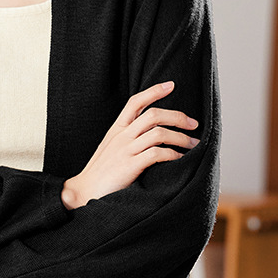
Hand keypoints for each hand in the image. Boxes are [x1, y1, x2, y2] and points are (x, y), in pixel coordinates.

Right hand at [61, 81, 198, 208]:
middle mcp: (121, 136)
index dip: (154, 91)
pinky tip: (180, 159)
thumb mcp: (110, 147)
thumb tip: (151, 132)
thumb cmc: (100, 172)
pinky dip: (173, 155)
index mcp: (116, 129)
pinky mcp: (129, 166)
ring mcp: (125, 150)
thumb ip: (126, 137)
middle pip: (153, 115)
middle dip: (178, 117)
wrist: (84, 191)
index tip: (171, 85)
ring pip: (159, 134)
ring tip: (193, 145)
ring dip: (181, 138)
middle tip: (194, 124)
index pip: (135, 102)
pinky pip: (157, 154)